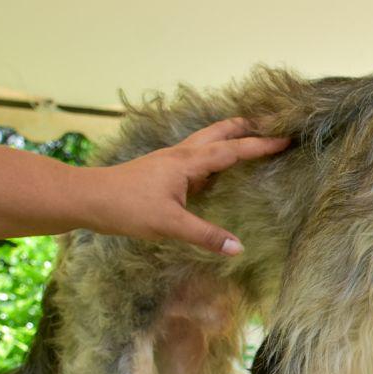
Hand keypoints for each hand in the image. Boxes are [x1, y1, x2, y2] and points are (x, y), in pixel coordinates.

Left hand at [89, 118, 289, 254]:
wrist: (86, 198)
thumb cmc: (126, 208)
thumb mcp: (168, 225)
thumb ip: (205, 236)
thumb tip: (239, 248)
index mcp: (187, 162)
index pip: (232, 150)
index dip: (260, 145)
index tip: (286, 140)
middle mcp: (181, 155)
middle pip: (220, 131)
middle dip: (247, 127)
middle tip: (271, 126)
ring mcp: (170, 160)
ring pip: (207, 139)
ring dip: (230, 135)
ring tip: (250, 138)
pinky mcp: (163, 169)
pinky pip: (197, 154)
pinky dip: (215, 152)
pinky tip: (217, 166)